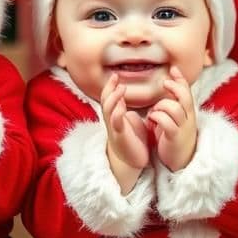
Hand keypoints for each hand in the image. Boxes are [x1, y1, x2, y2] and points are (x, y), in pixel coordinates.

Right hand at [102, 73, 149, 191]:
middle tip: (115, 77)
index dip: (111, 86)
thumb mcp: (131, 123)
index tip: (115, 75)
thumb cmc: (132, 142)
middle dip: (109, 88)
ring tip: (121, 88)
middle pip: (105, 100)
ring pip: (108, 110)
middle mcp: (111, 121)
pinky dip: (117, 114)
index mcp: (114, 116)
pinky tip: (122, 107)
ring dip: (113, 98)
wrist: (131, 162)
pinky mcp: (120, 137)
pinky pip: (116, 124)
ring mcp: (114, 128)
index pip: (109, 98)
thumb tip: (128, 104)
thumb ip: (128, 113)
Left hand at [148, 66, 197, 171]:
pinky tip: (152, 120)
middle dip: (174, 87)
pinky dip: (157, 118)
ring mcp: (182, 127)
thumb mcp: (174, 119)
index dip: (181, 79)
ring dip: (160, 106)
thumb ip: (171, 106)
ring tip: (153, 113)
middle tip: (164, 83)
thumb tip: (166, 90)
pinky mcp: (175, 137)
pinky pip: (167, 122)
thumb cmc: (174, 137)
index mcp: (187, 112)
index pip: (187, 91)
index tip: (173, 69)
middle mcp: (188, 118)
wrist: (180, 161)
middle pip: (185, 96)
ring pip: (174, 108)